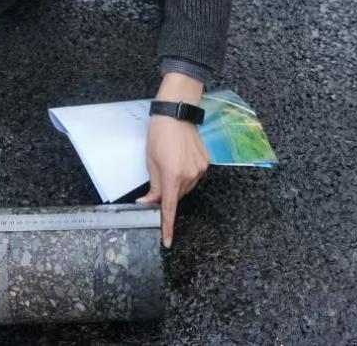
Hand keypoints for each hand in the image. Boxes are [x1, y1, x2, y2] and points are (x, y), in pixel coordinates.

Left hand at [137, 73, 208, 247]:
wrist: (176, 115)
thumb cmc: (159, 136)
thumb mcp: (150, 162)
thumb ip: (153, 186)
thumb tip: (150, 202)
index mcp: (172, 176)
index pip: (169, 207)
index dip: (167, 226)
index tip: (167, 241)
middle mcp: (189, 175)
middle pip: (177, 196)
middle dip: (169, 193)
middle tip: (160, 178)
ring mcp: (200, 169)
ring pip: (187, 187)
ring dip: (178, 183)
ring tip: (171, 163)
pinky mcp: (206, 162)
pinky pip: (195, 176)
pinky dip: (187, 174)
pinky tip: (182, 159)